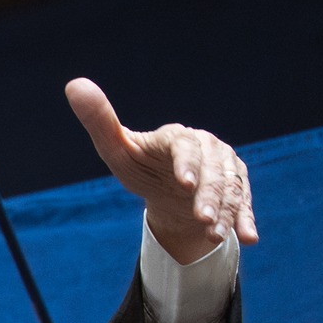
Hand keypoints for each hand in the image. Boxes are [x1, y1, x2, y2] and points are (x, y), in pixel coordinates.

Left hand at [65, 77, 258, 263]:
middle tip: (202, 220)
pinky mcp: (237, 187)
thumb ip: (100, 121)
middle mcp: (207, 147)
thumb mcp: (116, 150)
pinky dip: (246, 219)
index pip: (185, 145)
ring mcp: (225, 167)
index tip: (184, 184)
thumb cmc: (140, 166)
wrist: (166, 190)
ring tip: (215, 237)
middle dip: (209, 196)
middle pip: (212, 171)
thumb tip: (74, 85)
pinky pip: (244, 202)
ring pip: (230, 188)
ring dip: (226, 213)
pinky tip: (248, 237)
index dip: (186, 163)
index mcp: (177, 136)